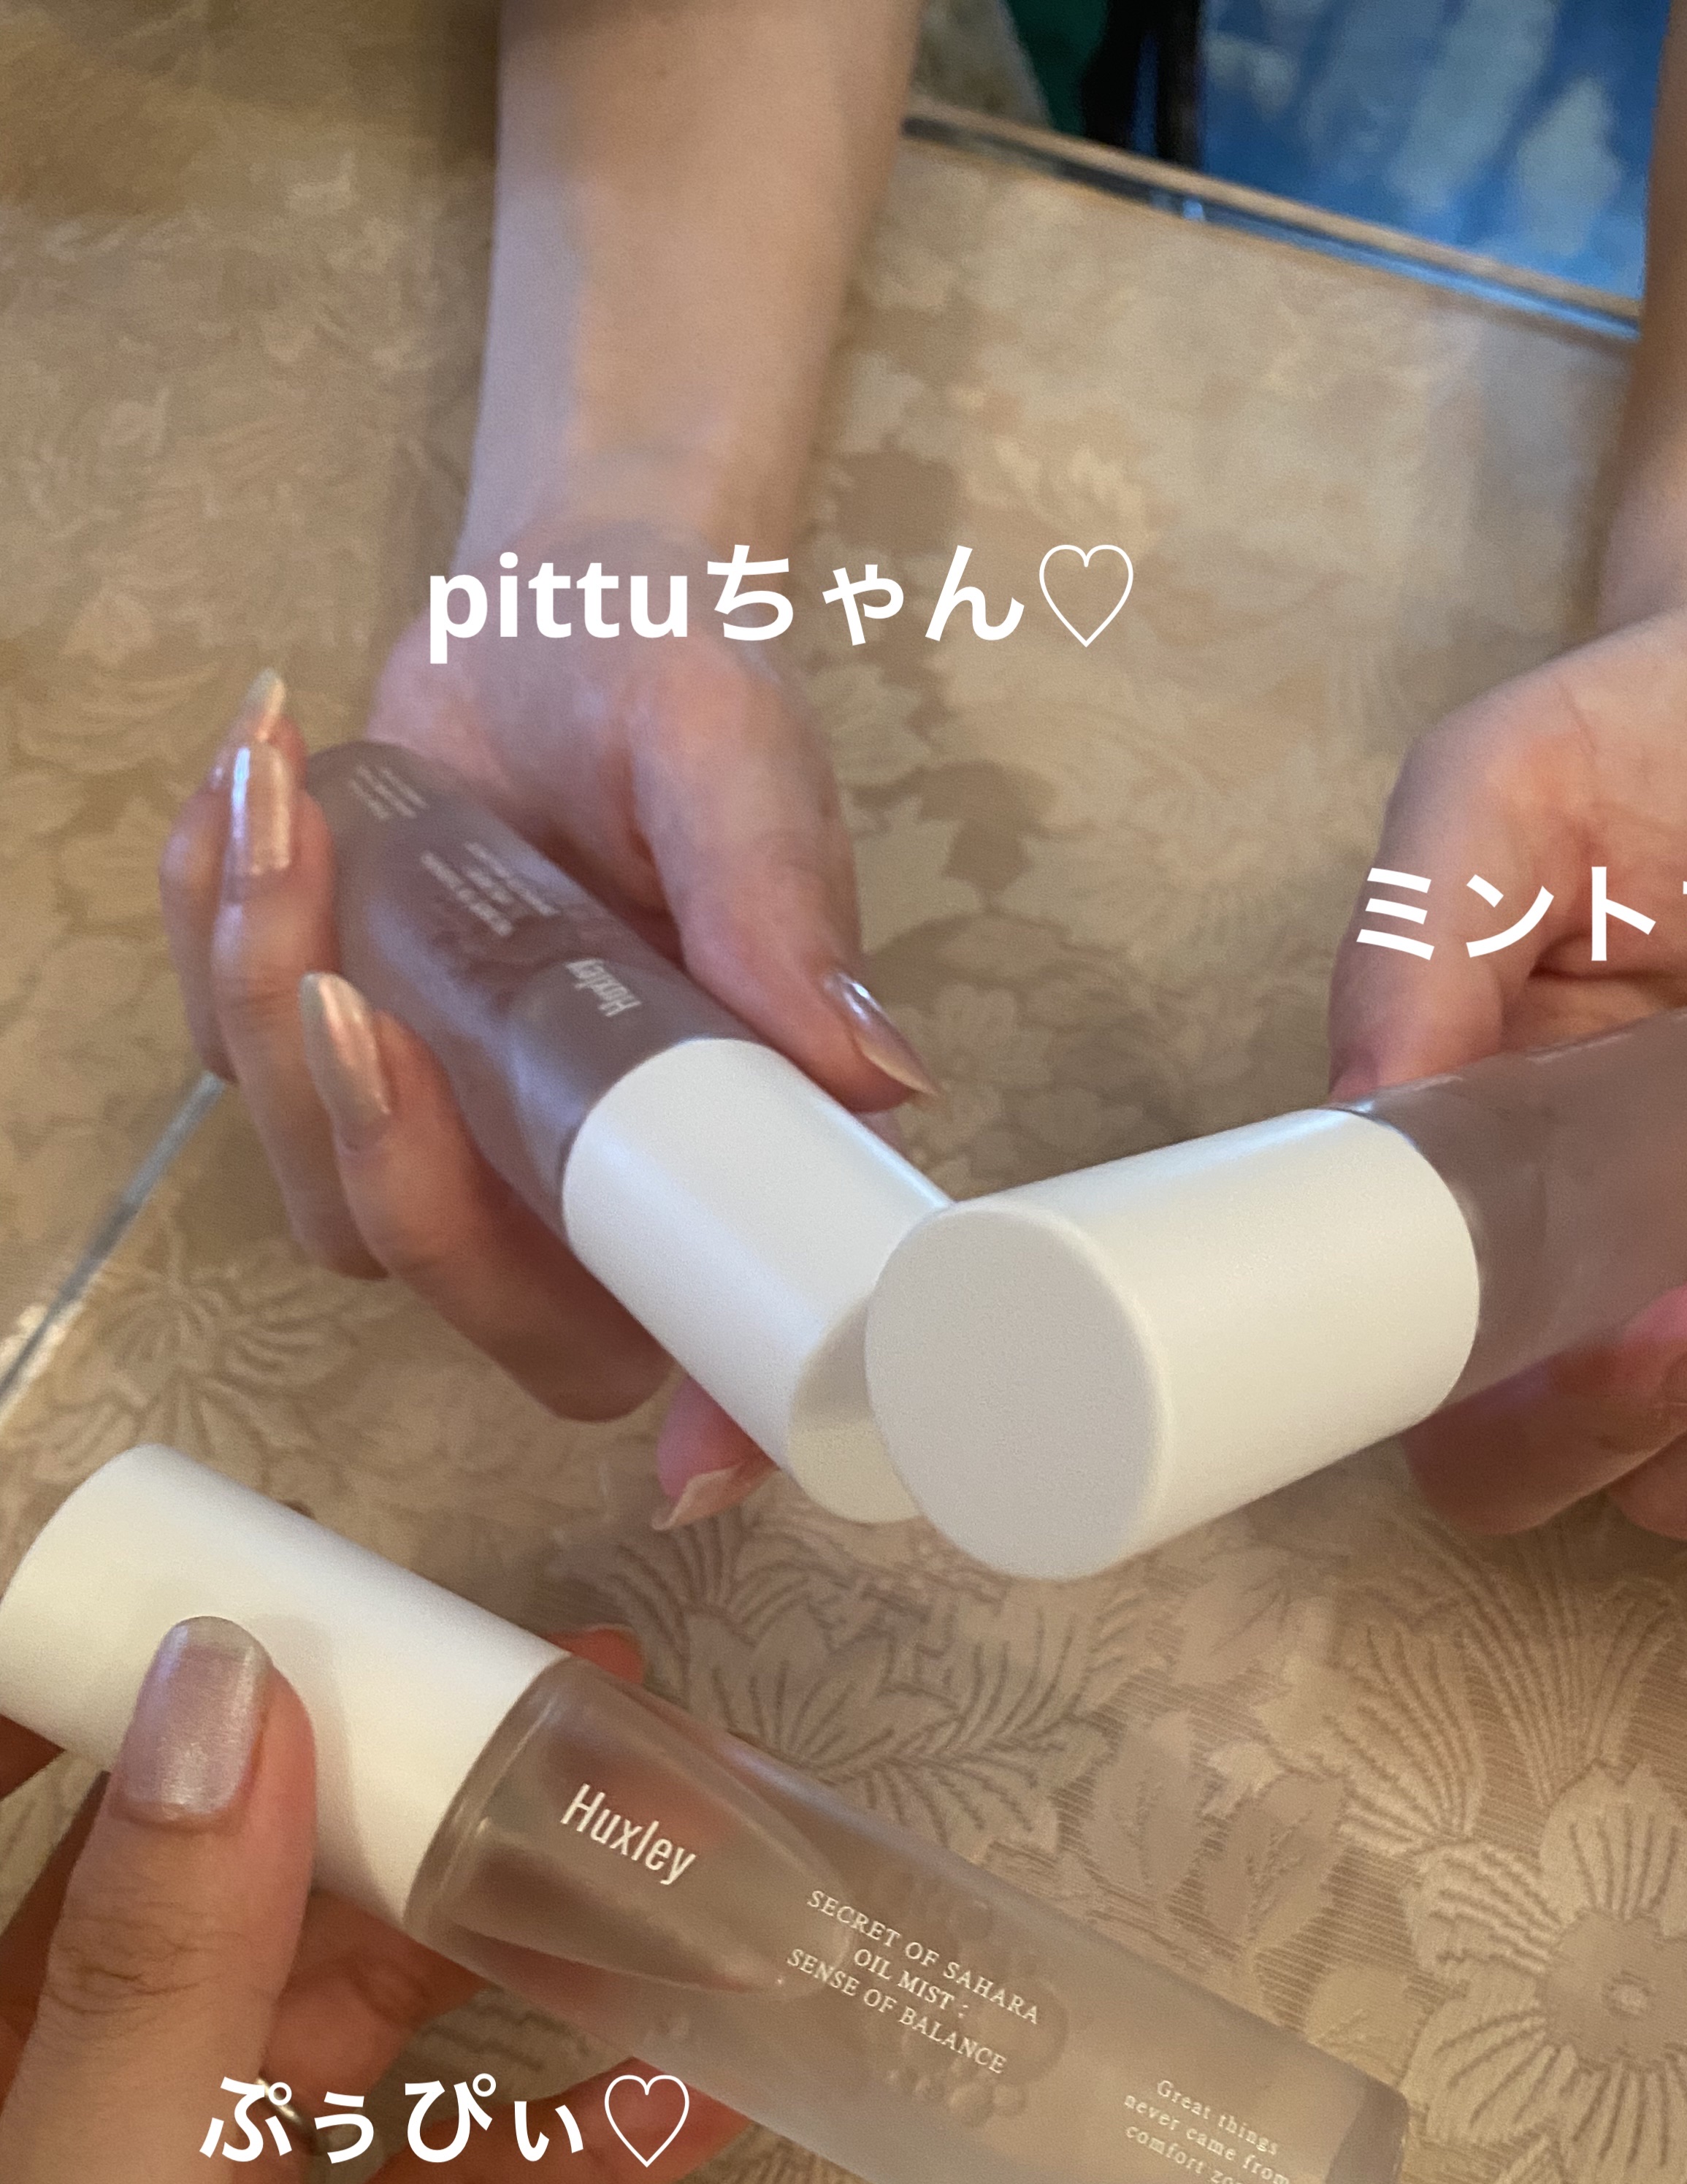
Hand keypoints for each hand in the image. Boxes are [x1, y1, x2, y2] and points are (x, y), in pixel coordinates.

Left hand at [157, 523, 938, 1522]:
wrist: (565, 598)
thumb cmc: (679, 685)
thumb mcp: (736, 764)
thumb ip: (782, 911)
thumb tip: (871, 1073)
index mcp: (698, 1133)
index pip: (714, 1320)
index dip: (712, 1417)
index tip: (692, 1474)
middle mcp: (574, 1169)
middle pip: (463, 1280)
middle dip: (378, 1155)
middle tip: (340, 980)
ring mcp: (446, 1128)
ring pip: (322, 1193)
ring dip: (264, 1008)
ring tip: (291, 803)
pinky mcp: (330, 1054)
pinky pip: (223, 1058)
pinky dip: (208, 925)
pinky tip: (260, 783)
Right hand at [1334, 601, 1686, 1537]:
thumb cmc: (1633, 744)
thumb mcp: (1497, 801)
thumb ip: (1416, 944)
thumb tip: (1366, 1111)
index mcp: (1447, 1197)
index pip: (1442, 1407)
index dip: (1531, 1421)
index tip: (1660, 1322)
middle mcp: (1557, 1272)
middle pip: (1558, 1477)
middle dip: (1649, 1438)